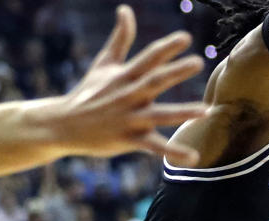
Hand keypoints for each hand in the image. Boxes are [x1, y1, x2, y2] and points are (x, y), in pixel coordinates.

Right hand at [44, 5, 206, 164]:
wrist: (62, 125)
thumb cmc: (88, 93)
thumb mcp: (104, 64)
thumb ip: (120, 38)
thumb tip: (125, 9)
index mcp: (125, 76)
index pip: (148, 58)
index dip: (166, 48)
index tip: (185, 38)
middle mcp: (129, 95)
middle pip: (155, 81)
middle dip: (176, 71)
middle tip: (198, 62)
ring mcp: (130, 118)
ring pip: (159, 115)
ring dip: (182, 112)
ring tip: (205, 110)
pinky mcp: (129, 139)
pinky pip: (155, 147)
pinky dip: (174, 152)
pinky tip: (194, 158)